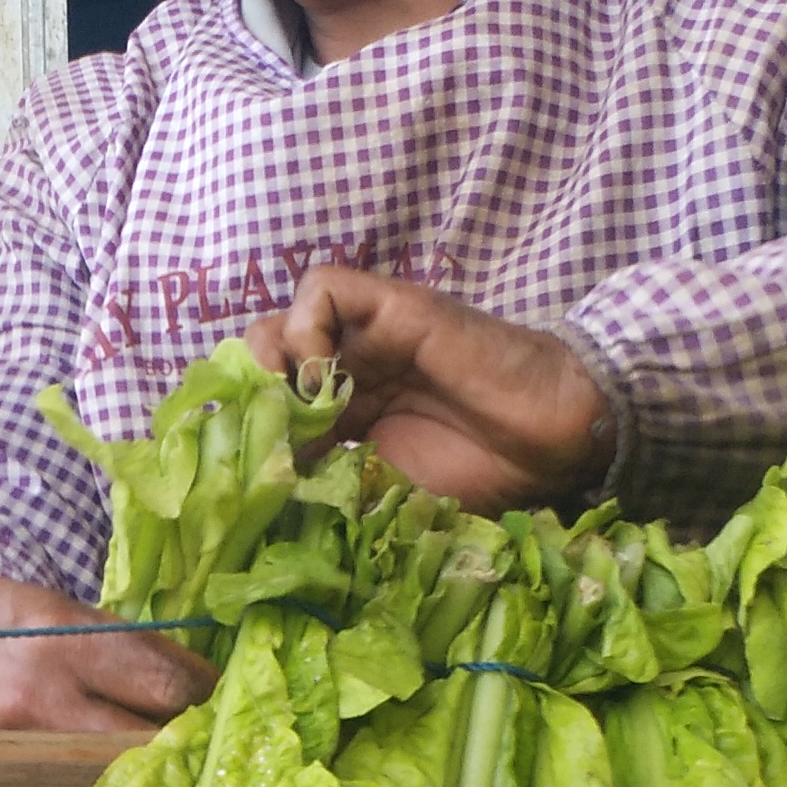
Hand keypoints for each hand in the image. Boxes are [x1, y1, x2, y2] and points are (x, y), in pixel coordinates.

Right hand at [0, 565, 211, 786]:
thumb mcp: (57, 610)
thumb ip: (124, 650)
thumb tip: (205, 692)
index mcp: (63, 643)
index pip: (172, 686)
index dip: (212, 701)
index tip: (221, 707)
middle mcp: (39, 703)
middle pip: (152, 748)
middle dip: (190, 751)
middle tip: (206, 752)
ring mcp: (12, 763)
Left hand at [245, 266, 612, 510]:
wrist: (544, 443)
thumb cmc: (476, 474)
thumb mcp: (382, 492)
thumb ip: (327, 484)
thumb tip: (263, 494)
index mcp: (342, 413)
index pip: (264, 403)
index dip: (244, 428)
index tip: (242, 470)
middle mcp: (346, 366)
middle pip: (260, 360)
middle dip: (249, 399)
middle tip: (263, 439)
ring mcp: (365, 333)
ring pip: (279, 322)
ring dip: (271, 365)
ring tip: (294, 412)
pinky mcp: (389, 305)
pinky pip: (320, 291)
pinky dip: (306, 332)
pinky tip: (324, 381)